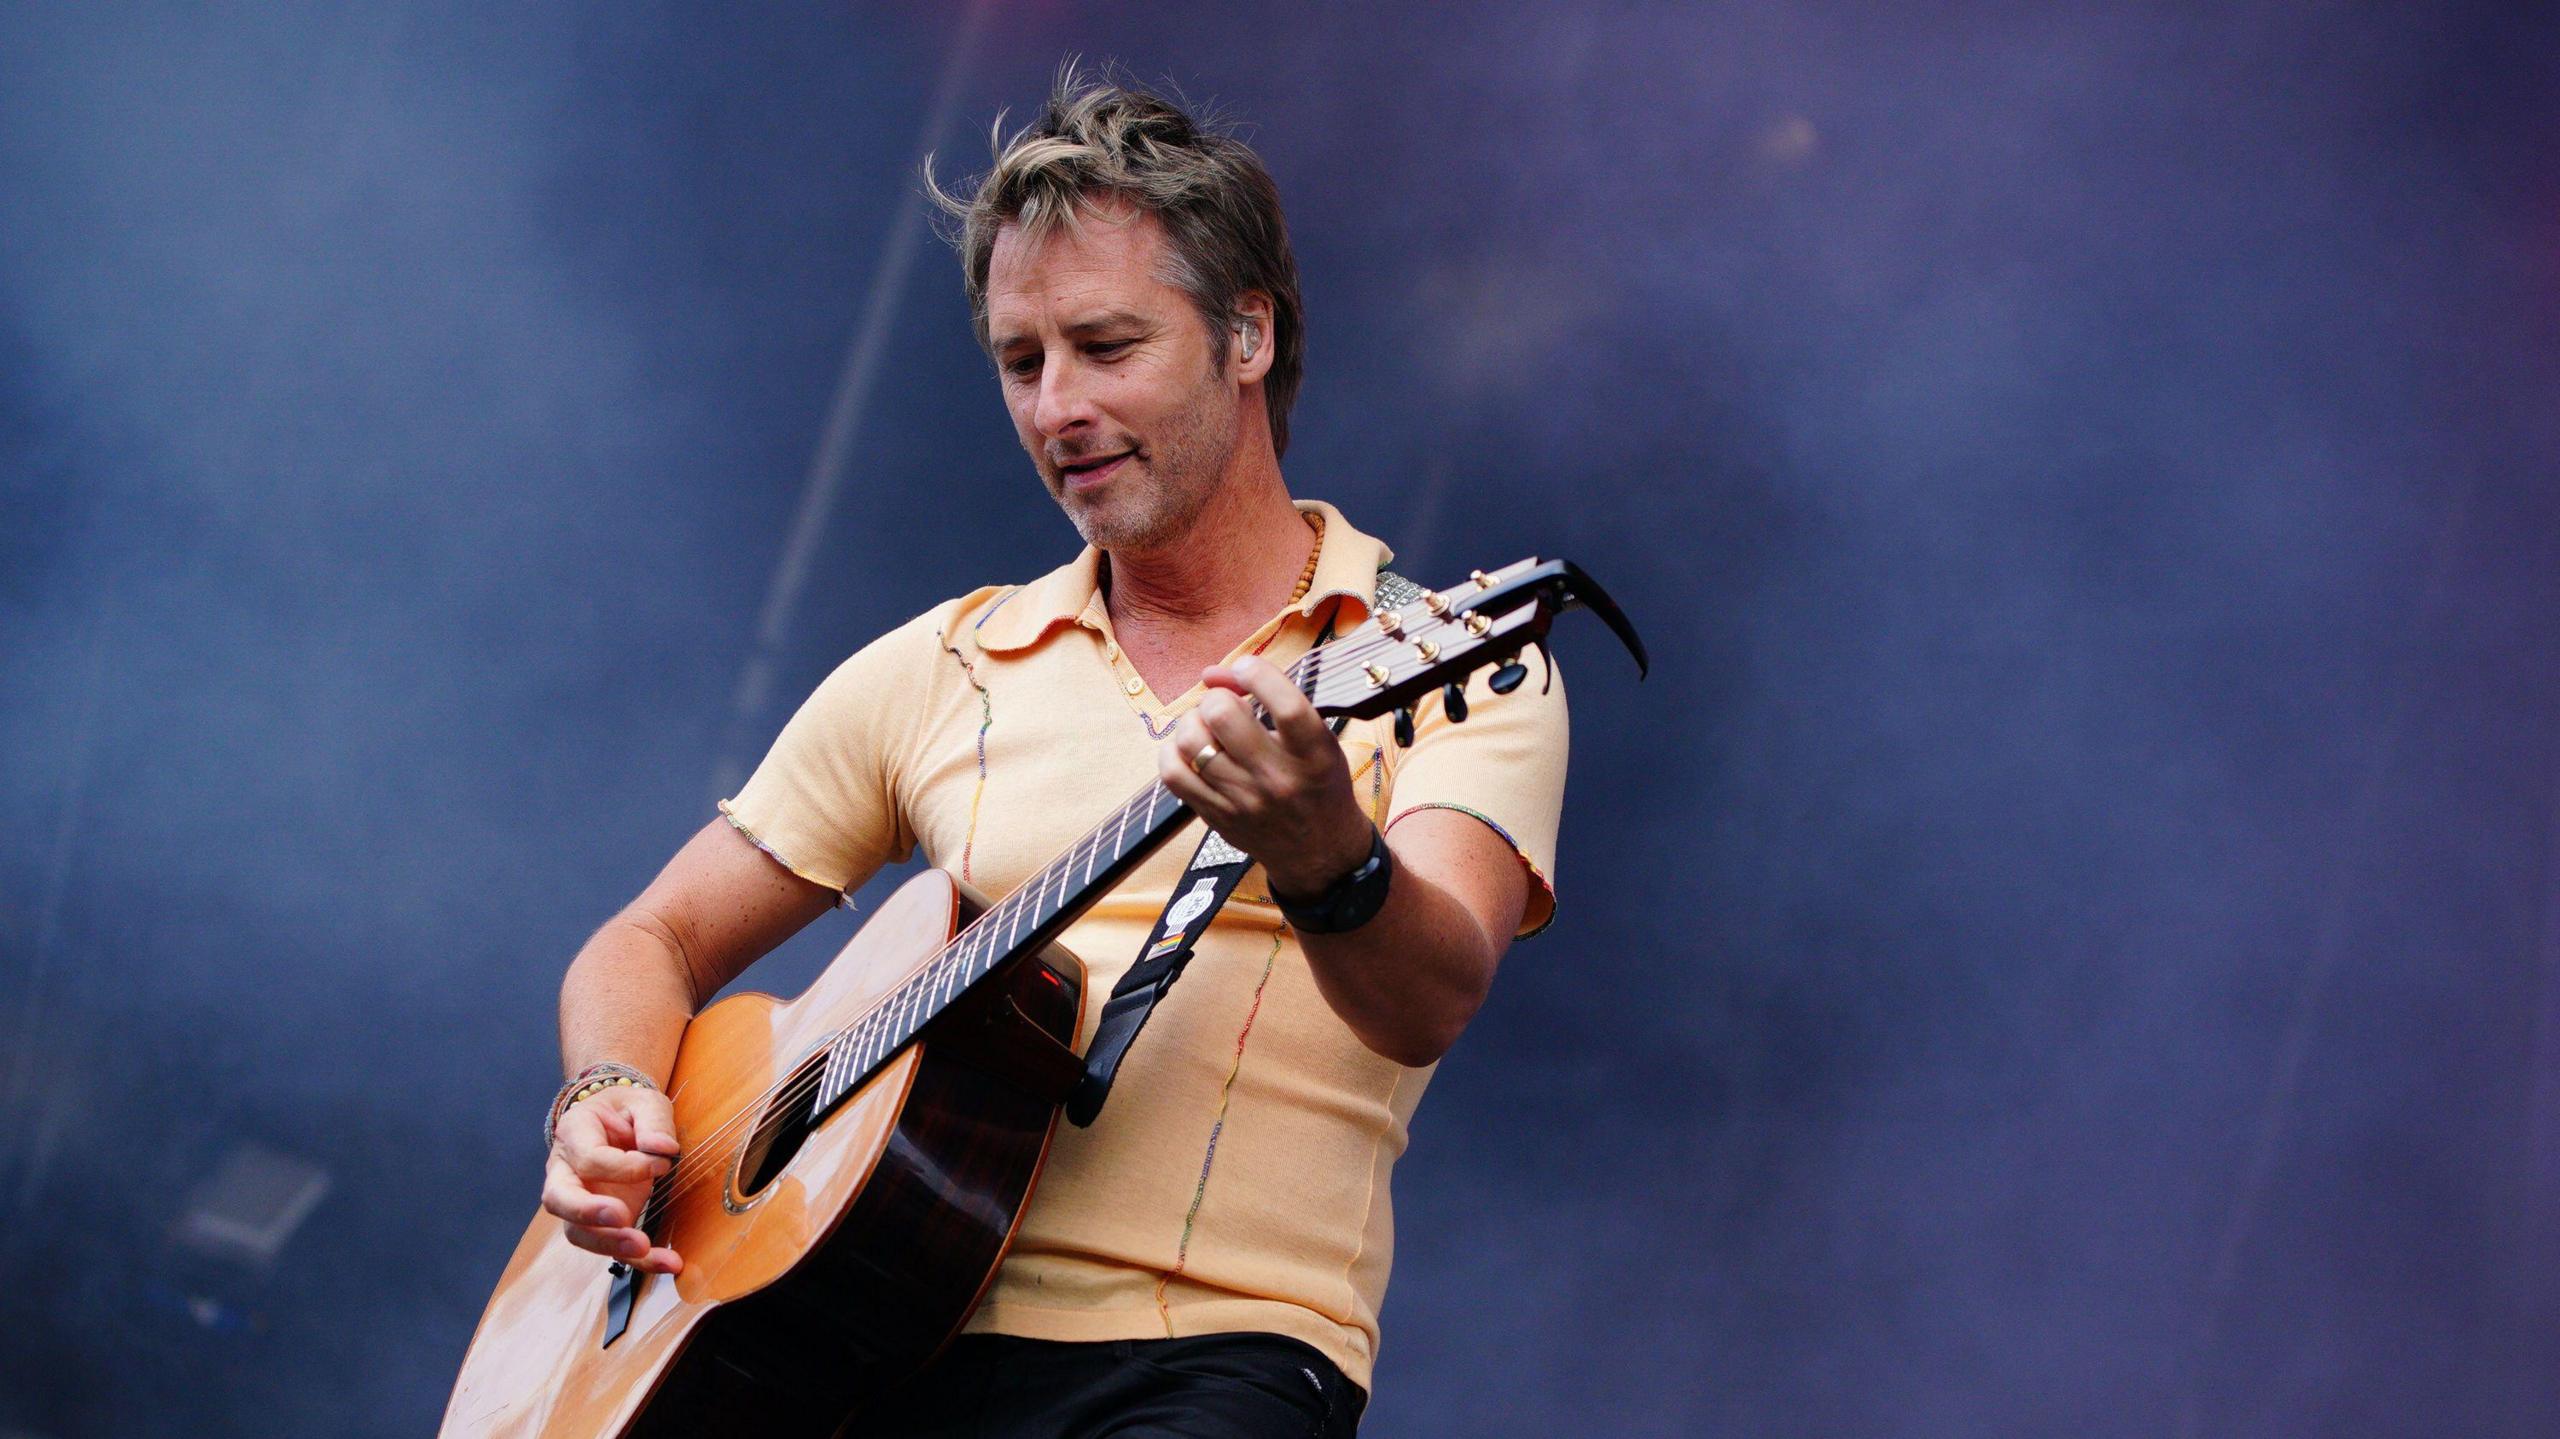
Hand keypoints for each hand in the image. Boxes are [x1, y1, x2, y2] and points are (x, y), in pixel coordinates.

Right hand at [541, 1084, 683, 1274]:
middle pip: (559, 1199)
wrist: (617, 1121)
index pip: (589, 1158)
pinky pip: (610, 1246)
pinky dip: (639, 1259)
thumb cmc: (628, 1110)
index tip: (662, 1164)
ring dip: (609, 1244)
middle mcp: (565, 1170)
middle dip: (588, 1212)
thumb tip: (661, 1149)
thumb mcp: (645, 1102)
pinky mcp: (599, 1222)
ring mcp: (578, 1200)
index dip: (625, 1166)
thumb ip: (654, 1121)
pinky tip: (668, 1262)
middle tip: (621, 1218)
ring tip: (643, 1249)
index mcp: (574, 1132)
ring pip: (577, 1231)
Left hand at [1158, 655, 1373, 898]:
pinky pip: (1173, 773)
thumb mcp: (1320, 740)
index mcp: (1314, 754)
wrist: (1319, 852)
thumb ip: (1276, 700)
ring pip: (1191, 741)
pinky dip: (1174, 751)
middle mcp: (1279, 778)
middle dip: (1217, 698)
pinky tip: (1191, 750)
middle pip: (1223, 715)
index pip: (1285, 704)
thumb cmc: (1319, 785)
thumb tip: (1211, 674)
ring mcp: (1244, 801)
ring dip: (1193, 722)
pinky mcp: (1217, 817)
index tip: (1246, 668)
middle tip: (1225, 707)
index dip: (1256, 673)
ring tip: (1207, 728)